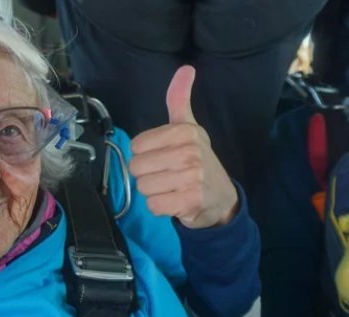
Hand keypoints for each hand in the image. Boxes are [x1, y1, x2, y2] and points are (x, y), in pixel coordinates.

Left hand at [129, 66, 237, 228]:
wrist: (220, 197)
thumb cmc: (196, 160)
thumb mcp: (188, 128)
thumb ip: (179, 99)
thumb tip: (186, 68)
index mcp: (185, 131)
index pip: (135, 146)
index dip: (145, 155)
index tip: (164, 157)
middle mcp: (189, 152)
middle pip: (136, 167)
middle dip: (147, 175)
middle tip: (167, 175)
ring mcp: (192, 177)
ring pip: (143, 187)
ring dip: (153, 192)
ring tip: (172, 187)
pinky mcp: (190, 201)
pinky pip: (153, 205)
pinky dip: (160, 207)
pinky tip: (175, 201)